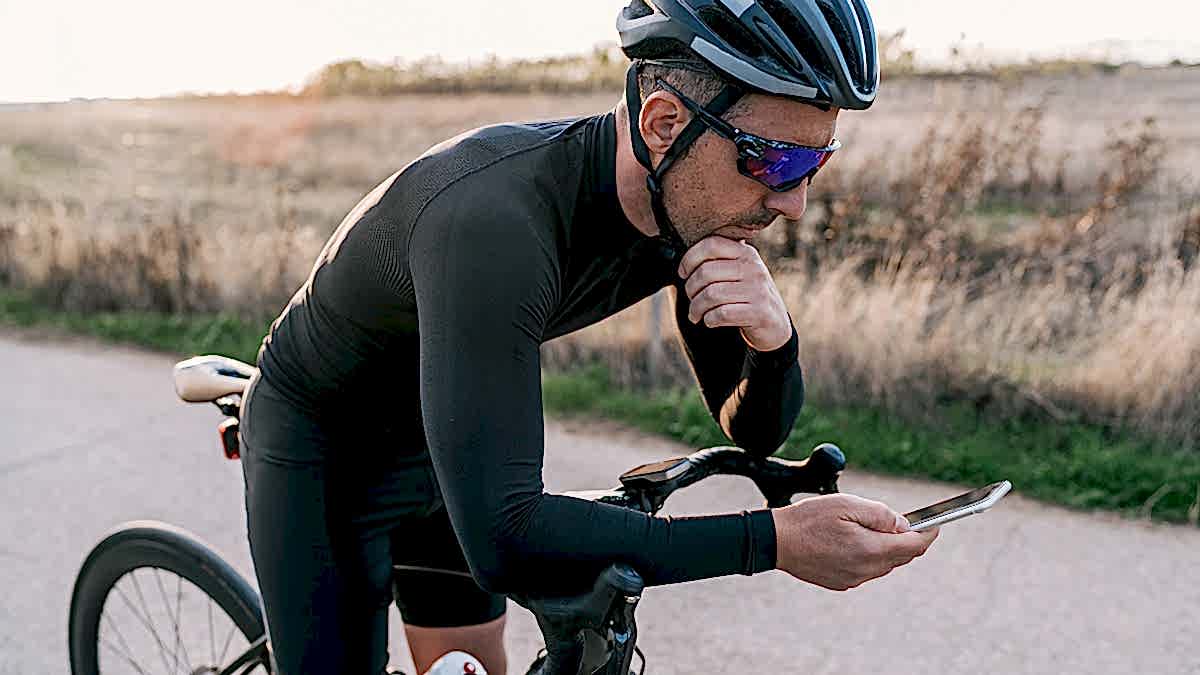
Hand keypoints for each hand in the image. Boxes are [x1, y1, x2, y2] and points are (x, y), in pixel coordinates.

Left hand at [677, 236, 792, 351]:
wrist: (775, 325)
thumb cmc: (748, 297)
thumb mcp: (740, 272)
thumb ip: (720, 261)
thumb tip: (686, 261)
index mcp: (746, 253)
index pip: (711, 244)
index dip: (689, 258)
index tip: (683, 273)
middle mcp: (753, 268)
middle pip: (706, 272)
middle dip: (690, 289)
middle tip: (691, 299)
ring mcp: (757, 290)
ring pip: (711, 294)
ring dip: (696, 308)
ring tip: (695, 314)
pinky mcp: (758, 312)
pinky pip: (722, 314)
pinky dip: (709, 319)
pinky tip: (710, 321)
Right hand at [772, 493, 938, 590]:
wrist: (775, 542)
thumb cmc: (808, 520)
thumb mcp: (847, 504)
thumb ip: (881, 515)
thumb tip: (902, 525)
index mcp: (871, 550)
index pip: (913, 546)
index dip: (928, 534)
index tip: (935, 524)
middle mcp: (866, 570)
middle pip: (900, 557)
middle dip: (906, 540)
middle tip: (901, 521)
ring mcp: (853, 579)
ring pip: (883, 564)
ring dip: (885, 548)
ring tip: (870, 528)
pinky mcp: (841, 582)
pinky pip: (865, 570)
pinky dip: (868, 556)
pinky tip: (853, 541)